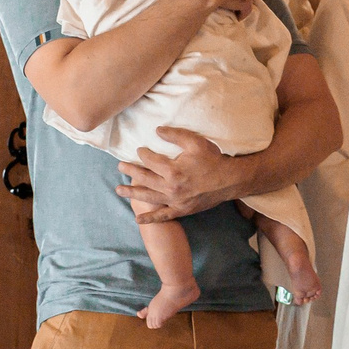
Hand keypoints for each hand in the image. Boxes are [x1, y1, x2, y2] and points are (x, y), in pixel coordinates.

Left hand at [115, 127, 240, 222]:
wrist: (229, 180)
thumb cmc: (213, 159)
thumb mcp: (195, 142)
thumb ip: (175, 135)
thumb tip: (157, 130)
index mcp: (173, 170)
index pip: (150, 161)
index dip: (143, 154)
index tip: (140, 150)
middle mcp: (171, 187)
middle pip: (144, 178)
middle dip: (131, 171)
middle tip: (120, 166)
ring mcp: (175, 201)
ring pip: (149, 197)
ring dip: (132, 193)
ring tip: (119, 190)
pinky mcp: (181, 210)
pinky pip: (163, 216)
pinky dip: (150, 218)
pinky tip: (138, 218)